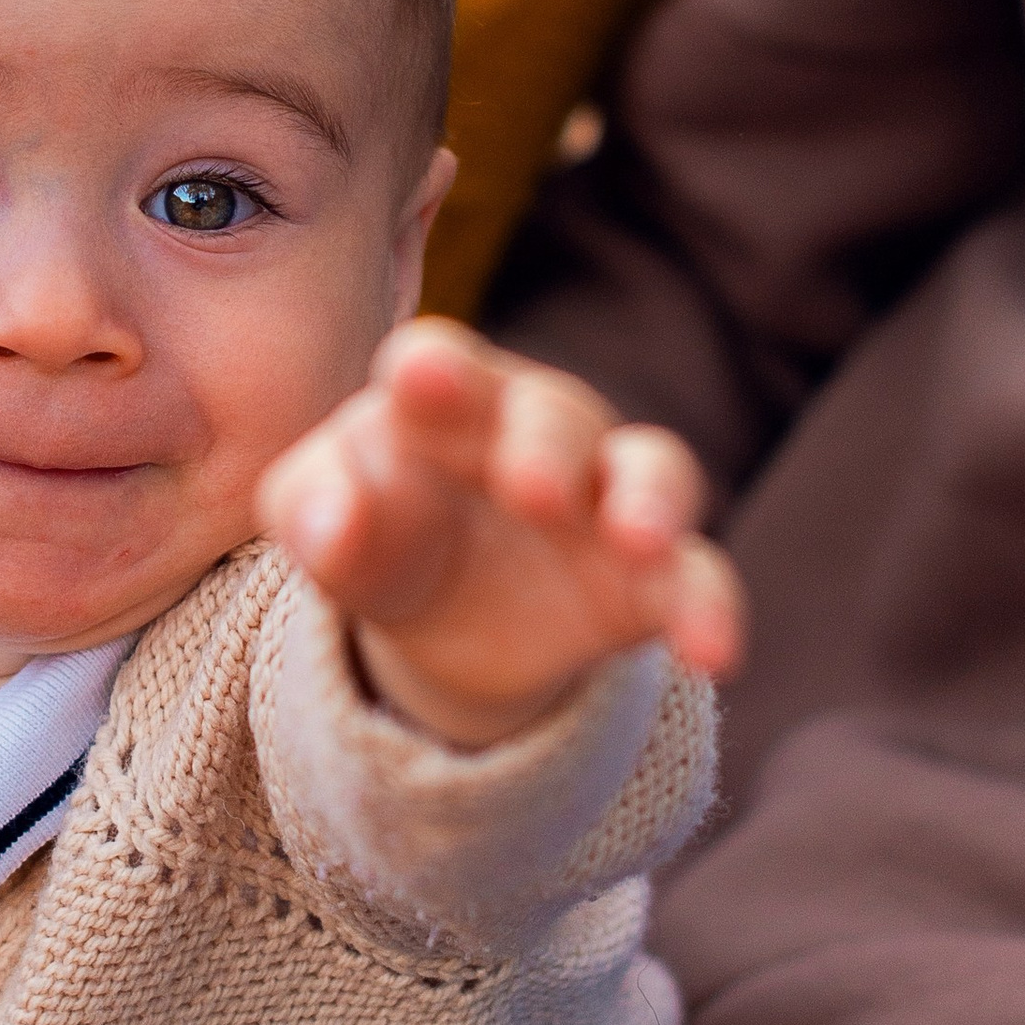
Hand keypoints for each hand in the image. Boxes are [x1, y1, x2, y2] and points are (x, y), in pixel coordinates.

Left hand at [255, 318, 744, 748]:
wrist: (445, 615)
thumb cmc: (376, 528)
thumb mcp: (322, 524)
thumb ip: (311, 512)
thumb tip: (331, 530)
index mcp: (444, 402)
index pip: (440, 368)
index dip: (436, 370)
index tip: (422, 375)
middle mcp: (538, 431)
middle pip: (554, 415)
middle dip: (545, 445)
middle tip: (530, 488)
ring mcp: (605, 497)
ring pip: (653, 471)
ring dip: (650, 500)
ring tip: (638, 540)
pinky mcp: (649, 577)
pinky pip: (696, 579)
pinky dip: (708, 610)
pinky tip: (713, 656)